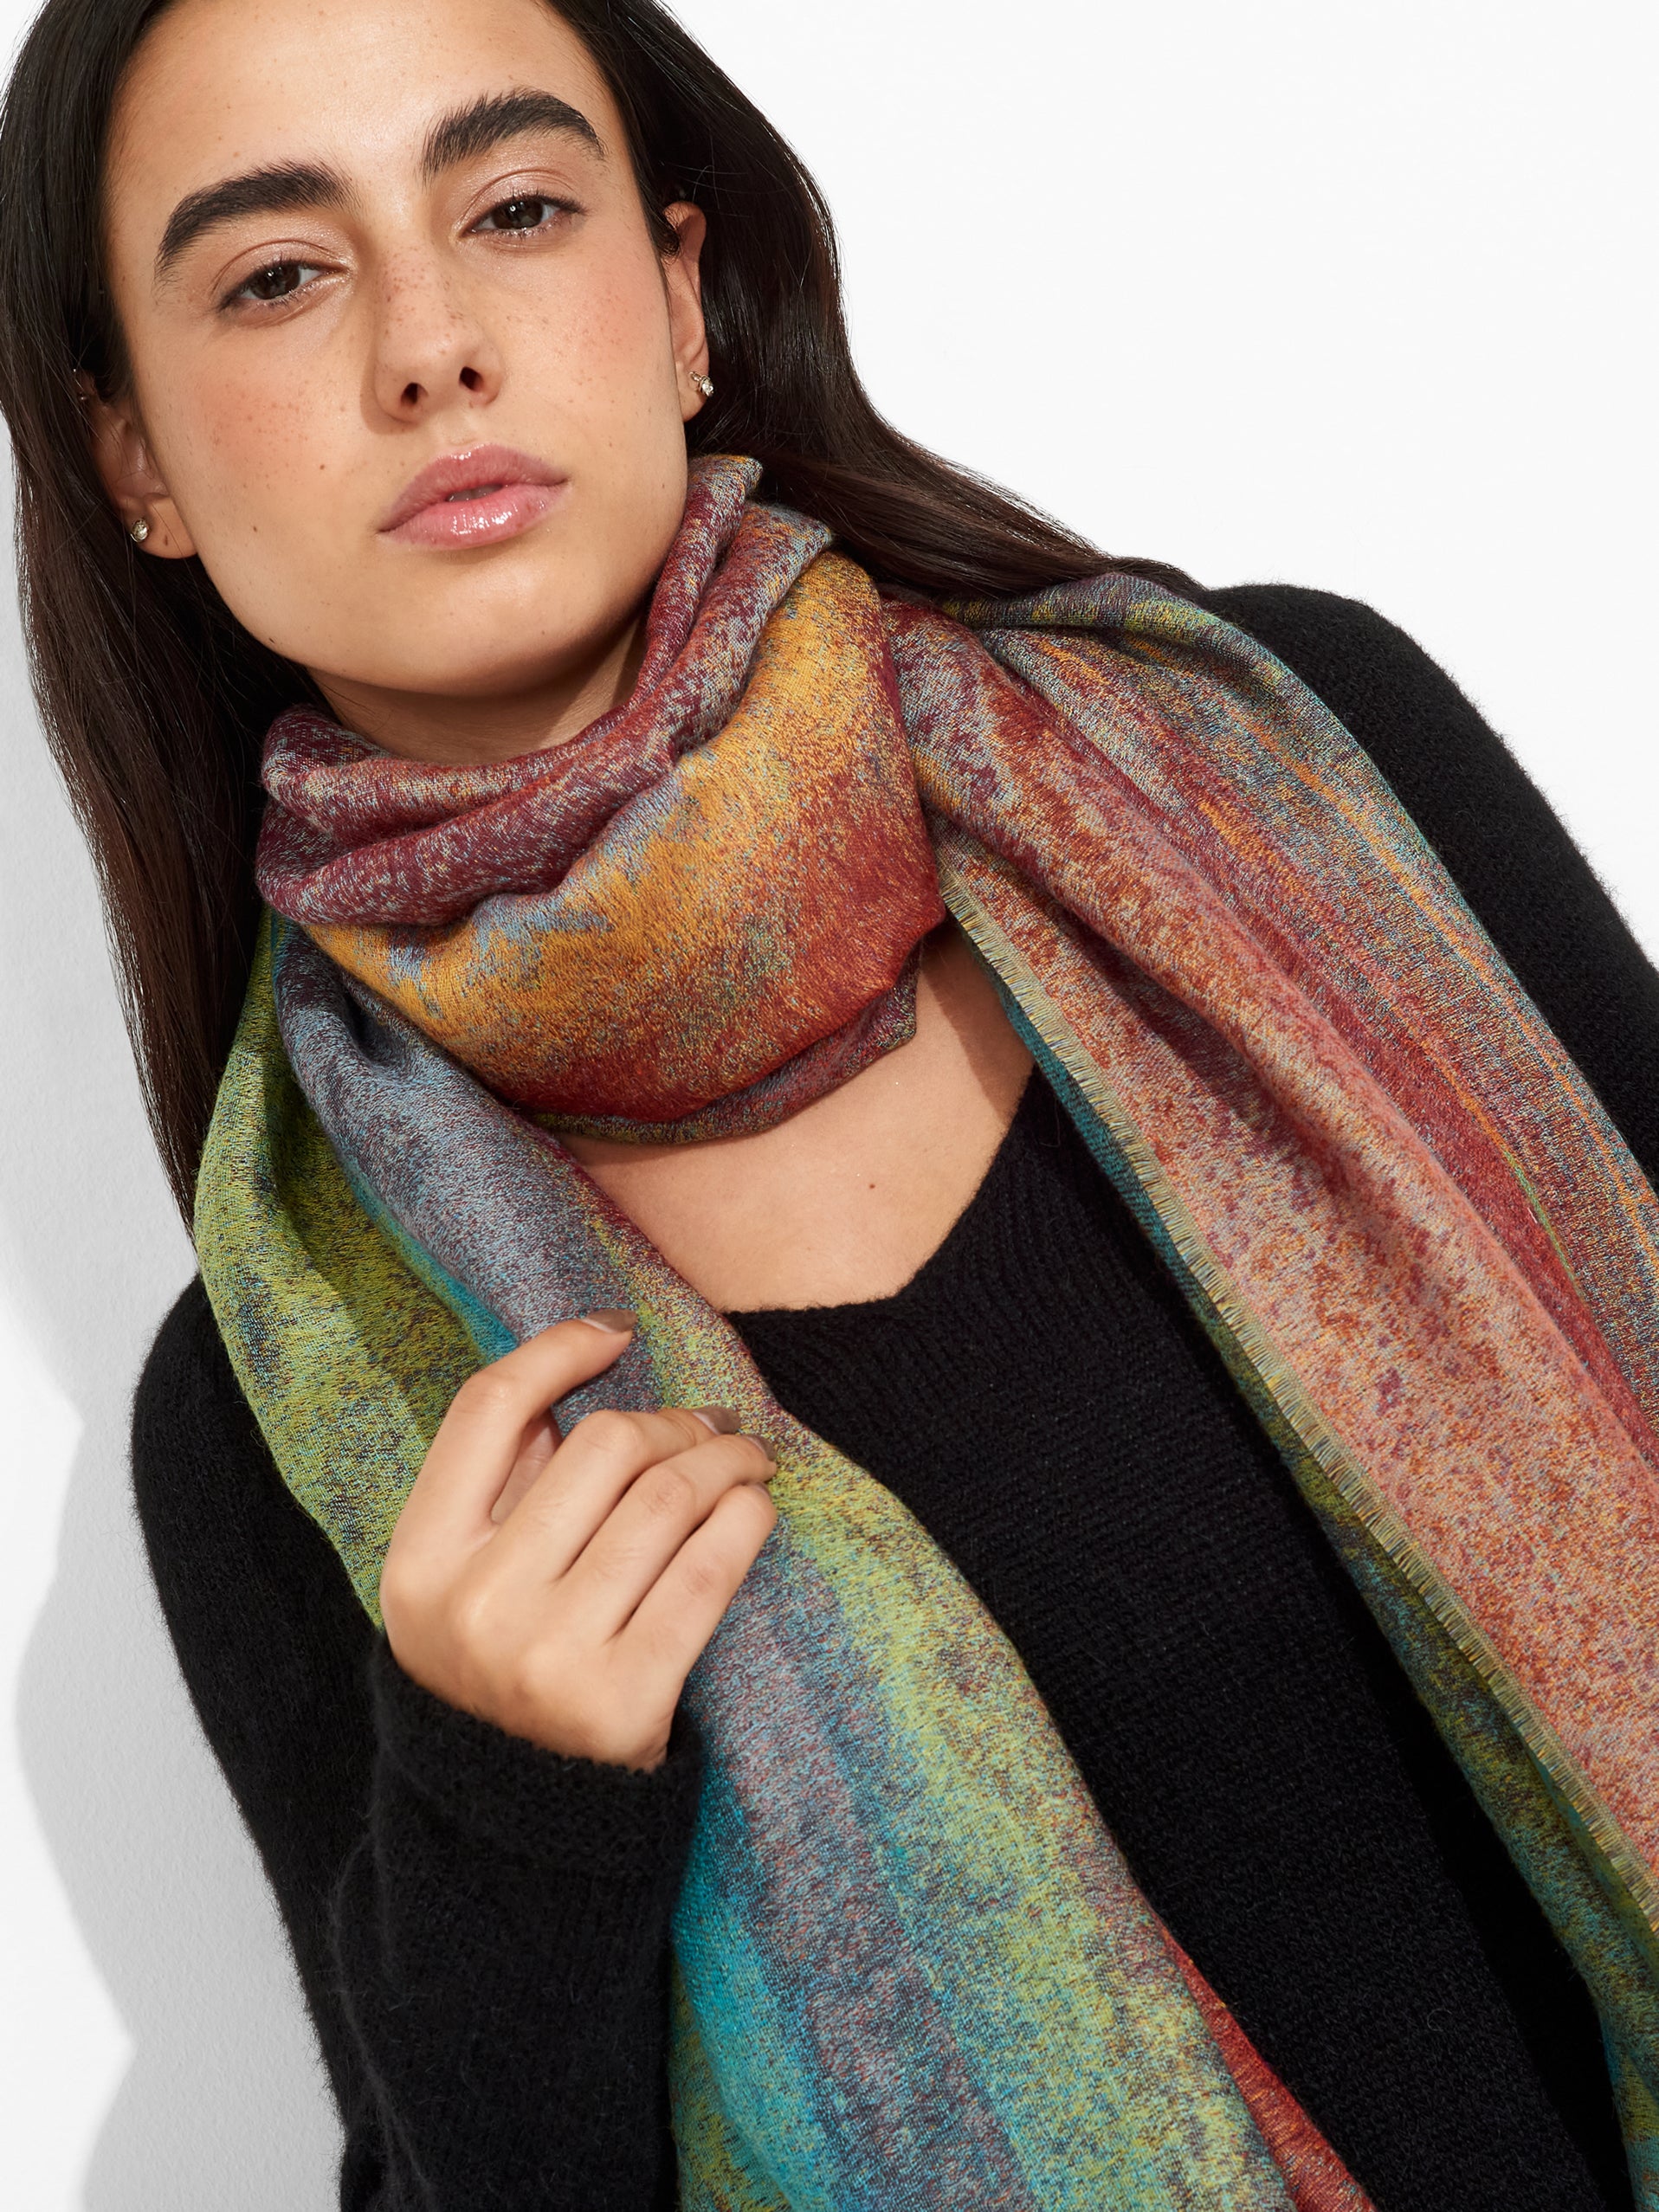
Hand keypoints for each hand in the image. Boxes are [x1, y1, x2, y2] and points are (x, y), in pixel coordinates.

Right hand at [380, 1313, 777, 1770]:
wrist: (512, 1833)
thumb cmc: (496, 1677)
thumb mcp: (456, 1587)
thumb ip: (503, 1486)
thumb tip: (581, 1367)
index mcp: (422, 1561)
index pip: (489, 1408)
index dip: (559, 1349)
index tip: (616, 1333)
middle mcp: (479, 1602)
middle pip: (603, 1444)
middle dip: (673, 1419)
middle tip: (709, 1423)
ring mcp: (551, 1654)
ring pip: (668, 1498)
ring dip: (726, 1459)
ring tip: (745, 1459)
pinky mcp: (626, 1699)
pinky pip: (708, 1572)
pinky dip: (746, 1521)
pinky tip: (754, 1508)